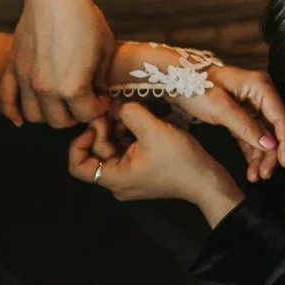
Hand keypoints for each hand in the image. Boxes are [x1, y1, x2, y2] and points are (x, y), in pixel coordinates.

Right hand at [7, 0, 113, 127]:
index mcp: (73, 87)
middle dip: (75, 114)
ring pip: (34, 116)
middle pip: (60, 121)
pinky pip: (7, 99)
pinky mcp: (13, 68)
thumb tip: (97, 95)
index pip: (88, 114)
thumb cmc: (84, 18)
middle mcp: (46, 89)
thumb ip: (99, 79)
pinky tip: (19, 120)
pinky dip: (12, 112)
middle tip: (83, 101)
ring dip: (48, 115)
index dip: (100, 108)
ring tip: (59, 103)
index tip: (102, 99)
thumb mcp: (104, 50)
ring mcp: (26, 80)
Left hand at [69, 101, 244, 226]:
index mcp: (114, 179)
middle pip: (96, 151)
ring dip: (117, 128)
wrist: (208, 180)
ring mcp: (129, 176)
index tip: (95, 124)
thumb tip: (114, 103)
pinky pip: (125, 149)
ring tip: (130, 112)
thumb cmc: (182, 162)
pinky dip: (128, 133)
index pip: (77, 166)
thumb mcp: (153, 130)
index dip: (80, 142)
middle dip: (104, 128)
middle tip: (115, 109)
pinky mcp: (141, 169)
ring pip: (111, 148)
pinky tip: (139, 120)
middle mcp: (117, 181)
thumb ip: (129, 113)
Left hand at [135, 48, 284, 181]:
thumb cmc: (195, 86)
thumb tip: (269, 145)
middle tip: (267, 174)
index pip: (280, 118)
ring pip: (262, 135)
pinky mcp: (240, 115)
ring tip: (258, 176)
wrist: (174, 79)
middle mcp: (259, 94)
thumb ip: (246, 127)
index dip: (284, 142)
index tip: (283, 162)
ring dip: (261, 156)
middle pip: (273, 128)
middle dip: (272, 153)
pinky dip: (251, 151)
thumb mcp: (220, 109)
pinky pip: (250, 136)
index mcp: (260, 86)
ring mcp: (250, 105)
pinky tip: (251, 168)